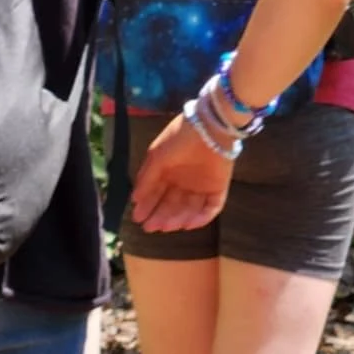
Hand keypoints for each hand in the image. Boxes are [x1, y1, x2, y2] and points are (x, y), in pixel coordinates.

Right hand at [130, 112, 233, 232]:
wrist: (209, 126)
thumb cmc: (180, 138)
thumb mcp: (157, 156)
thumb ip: (146, 179)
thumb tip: (134, 199)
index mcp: (169, 172)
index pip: (157, 194)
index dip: (147, 206)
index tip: (138, 218)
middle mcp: (184, 181)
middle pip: (172, 204)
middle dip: (160, 216)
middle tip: (150, 227)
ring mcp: (202, 185)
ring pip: (189, 209)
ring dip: (177, 219)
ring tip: (166, 226)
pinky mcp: (218, 187)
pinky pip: (211, 208)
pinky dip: (201, 218)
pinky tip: (188, 224)